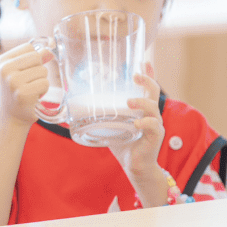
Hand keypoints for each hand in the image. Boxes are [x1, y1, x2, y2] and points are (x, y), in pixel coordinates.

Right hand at [0, 41, 53, 127]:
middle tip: (29, 81)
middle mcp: (5, 69)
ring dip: (41, 81)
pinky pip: (45, 83)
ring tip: (30, 89)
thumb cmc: (16, 91)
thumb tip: (50, 48)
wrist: (10, 116)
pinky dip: (43, 90)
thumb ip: (34, 58)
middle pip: (37, 57)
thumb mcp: (20, 71)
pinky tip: (33, 97)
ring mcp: (13, 81)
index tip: (28, 69)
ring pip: (43, 71)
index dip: (35, 58)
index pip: (29, 47)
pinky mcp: (23, 93)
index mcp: (2, 60)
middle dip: (38, 69)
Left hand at [108, 62, 166, 206]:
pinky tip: (137, 123)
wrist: (135, 166)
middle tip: (135, 75)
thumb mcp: (109, 125)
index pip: (147, 88)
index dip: (148, 74)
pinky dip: (145, 123)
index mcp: (141, 109)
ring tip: (128, 102)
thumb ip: (98, 114)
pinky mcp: (155, 137)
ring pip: (153, 108)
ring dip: (141, 102)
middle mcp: (151, 114)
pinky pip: (154, 126)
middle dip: (147, 80)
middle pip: (154, 92)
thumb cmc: (122, 143)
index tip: (144, 60)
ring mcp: (154, 125)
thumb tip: (71, 104)